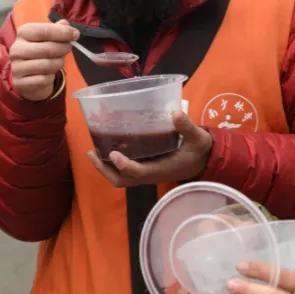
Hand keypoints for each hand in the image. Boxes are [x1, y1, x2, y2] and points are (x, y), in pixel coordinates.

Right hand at [9, 20, 78, 101]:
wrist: (27, 76)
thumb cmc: (40, 52)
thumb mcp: (47, 37)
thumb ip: (57, 29)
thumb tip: (66, 25)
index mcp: (23, 33)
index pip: (44, 31)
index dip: (62, 33)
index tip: (75, 34)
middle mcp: (16, 49)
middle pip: (48, 49)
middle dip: (63, 48)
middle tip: (69, 48)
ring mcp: (17, 67)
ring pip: (47, 65)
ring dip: (59, 63)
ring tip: (59, 61)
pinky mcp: (20, 82)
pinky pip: (44, 79)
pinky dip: (51, 77)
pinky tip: (49, 74)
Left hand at [88, 111, 212, 186]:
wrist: (202, 161)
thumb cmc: (199, 150)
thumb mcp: (198, 138)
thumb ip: (187, 127)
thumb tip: (176, 113)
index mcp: (161, 170)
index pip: (139, 172)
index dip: (125, 165)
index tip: (113, 153)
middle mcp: (150, 175)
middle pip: (122, 180)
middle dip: (105, 169)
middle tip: (91, 152)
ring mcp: (146, 173)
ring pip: (120, 178)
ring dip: (105, 168)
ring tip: (92, 151)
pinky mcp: (145, 168)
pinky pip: (124, 171)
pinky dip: (112, 164)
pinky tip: (106, 147)